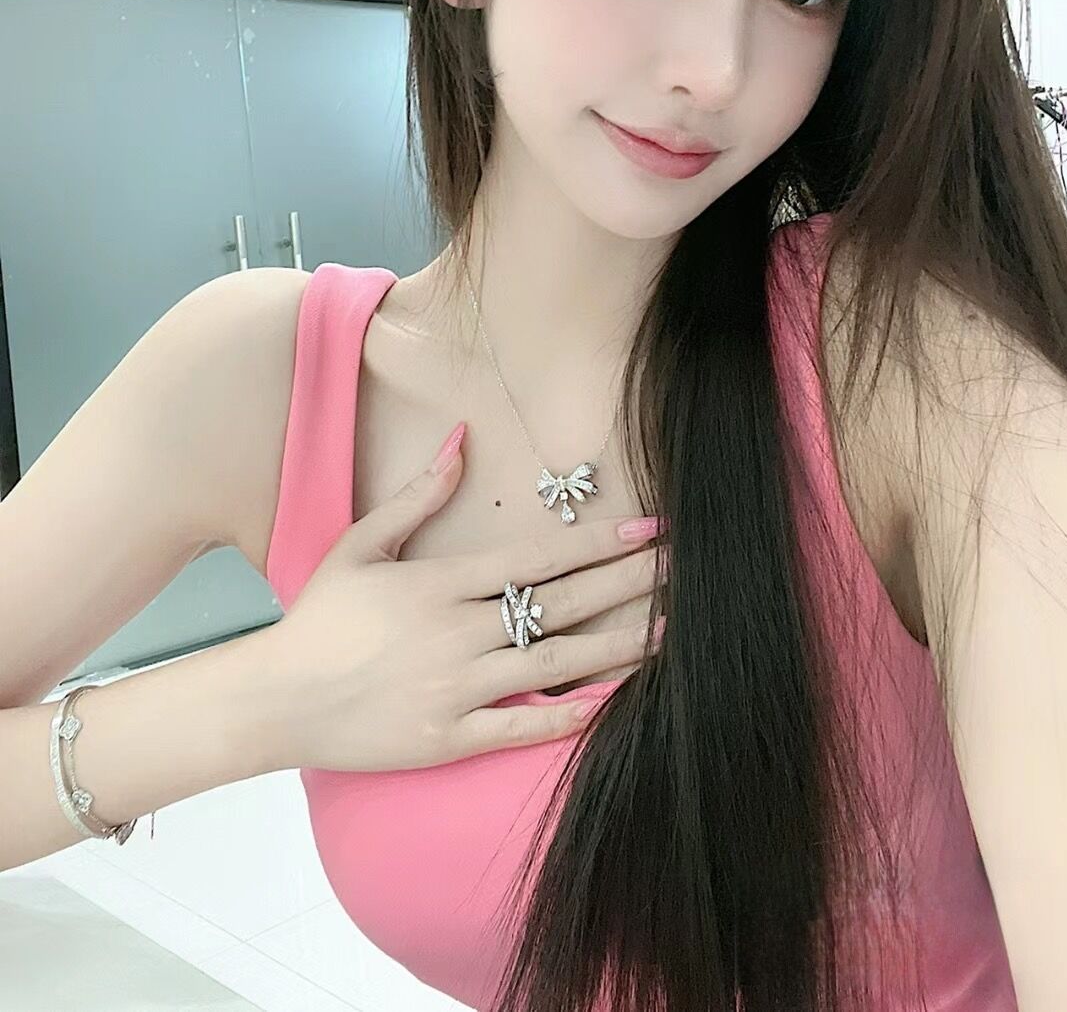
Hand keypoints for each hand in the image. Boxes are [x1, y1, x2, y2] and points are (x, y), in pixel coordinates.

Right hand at [254, 427, 664, 772]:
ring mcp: (457, 688)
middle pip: (560, 604)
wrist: (276, 699)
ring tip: (669, 630)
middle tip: (680, 569)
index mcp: (440, 582)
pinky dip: (572, 715)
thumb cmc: (319, 618)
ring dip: (619, 646)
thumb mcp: (362, 544)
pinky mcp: (450, 738)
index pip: (537, 558)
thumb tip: (461, 437)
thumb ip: (417, 493)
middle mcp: (457, 632)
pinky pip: (524, 725)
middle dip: (626, 584)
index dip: (598, 544)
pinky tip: (616, 702)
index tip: (646, 530)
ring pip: (556, 664)